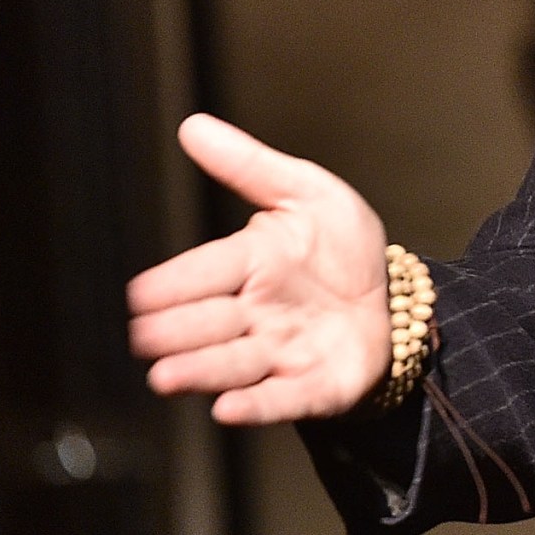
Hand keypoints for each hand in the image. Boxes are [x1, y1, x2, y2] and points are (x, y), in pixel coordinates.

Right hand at [126, 115, 391, 423]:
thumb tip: (193, 125)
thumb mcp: (306, 192)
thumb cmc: (337, 246)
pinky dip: (256, 406)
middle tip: (144, 337)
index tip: (138, 294)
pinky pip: (281, 399)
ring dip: (201, 371)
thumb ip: (249, 166)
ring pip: (233, 364)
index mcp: (250, 263)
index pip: (204, 271)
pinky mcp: (312, 387)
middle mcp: (256, 314)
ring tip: (166, 377)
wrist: (395, 297)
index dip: (173, 283)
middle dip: (177, 331)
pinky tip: (229, 409)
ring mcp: (282, 353)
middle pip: (208, 322)